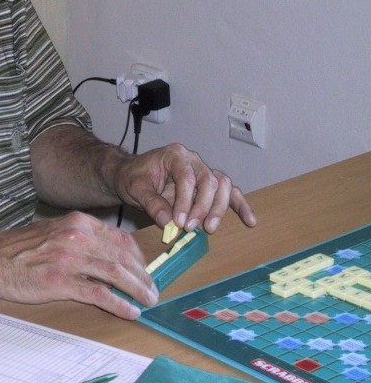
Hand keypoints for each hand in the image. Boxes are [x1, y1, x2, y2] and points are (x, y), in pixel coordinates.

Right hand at [0, 212, 159, 319]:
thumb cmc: (20, 250)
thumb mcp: (55, 233)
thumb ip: (81, 240)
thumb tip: (109, 257)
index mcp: (78, 222)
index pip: (121, 239)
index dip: (139, 258)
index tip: (147, 272)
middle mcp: (77, 235)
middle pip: (123, 257)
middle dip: (143, 276)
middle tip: (153, 291)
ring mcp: (69, 257)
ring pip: (116, 274)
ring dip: (138, 290)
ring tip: (147, 301)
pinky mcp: (60, 280)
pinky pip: (99, 293)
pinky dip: (119, 304)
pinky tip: (130, 311)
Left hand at [112, 142, 255, 233]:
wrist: (132, 175)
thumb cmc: (134, 178)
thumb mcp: (135, 189)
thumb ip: (151, 203)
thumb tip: (168, 222)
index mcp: (175, 155)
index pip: (187, 177)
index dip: (185, 201)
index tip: (179, 222)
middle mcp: (193, 160)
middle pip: (209, 181)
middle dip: (202, 207)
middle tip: (190, 227)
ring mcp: (204, 171)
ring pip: (222, 186)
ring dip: (219, 208)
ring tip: (209, 227)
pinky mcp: (208, 185)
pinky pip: (229, 192)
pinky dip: (240, 205)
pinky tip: (249, 221)